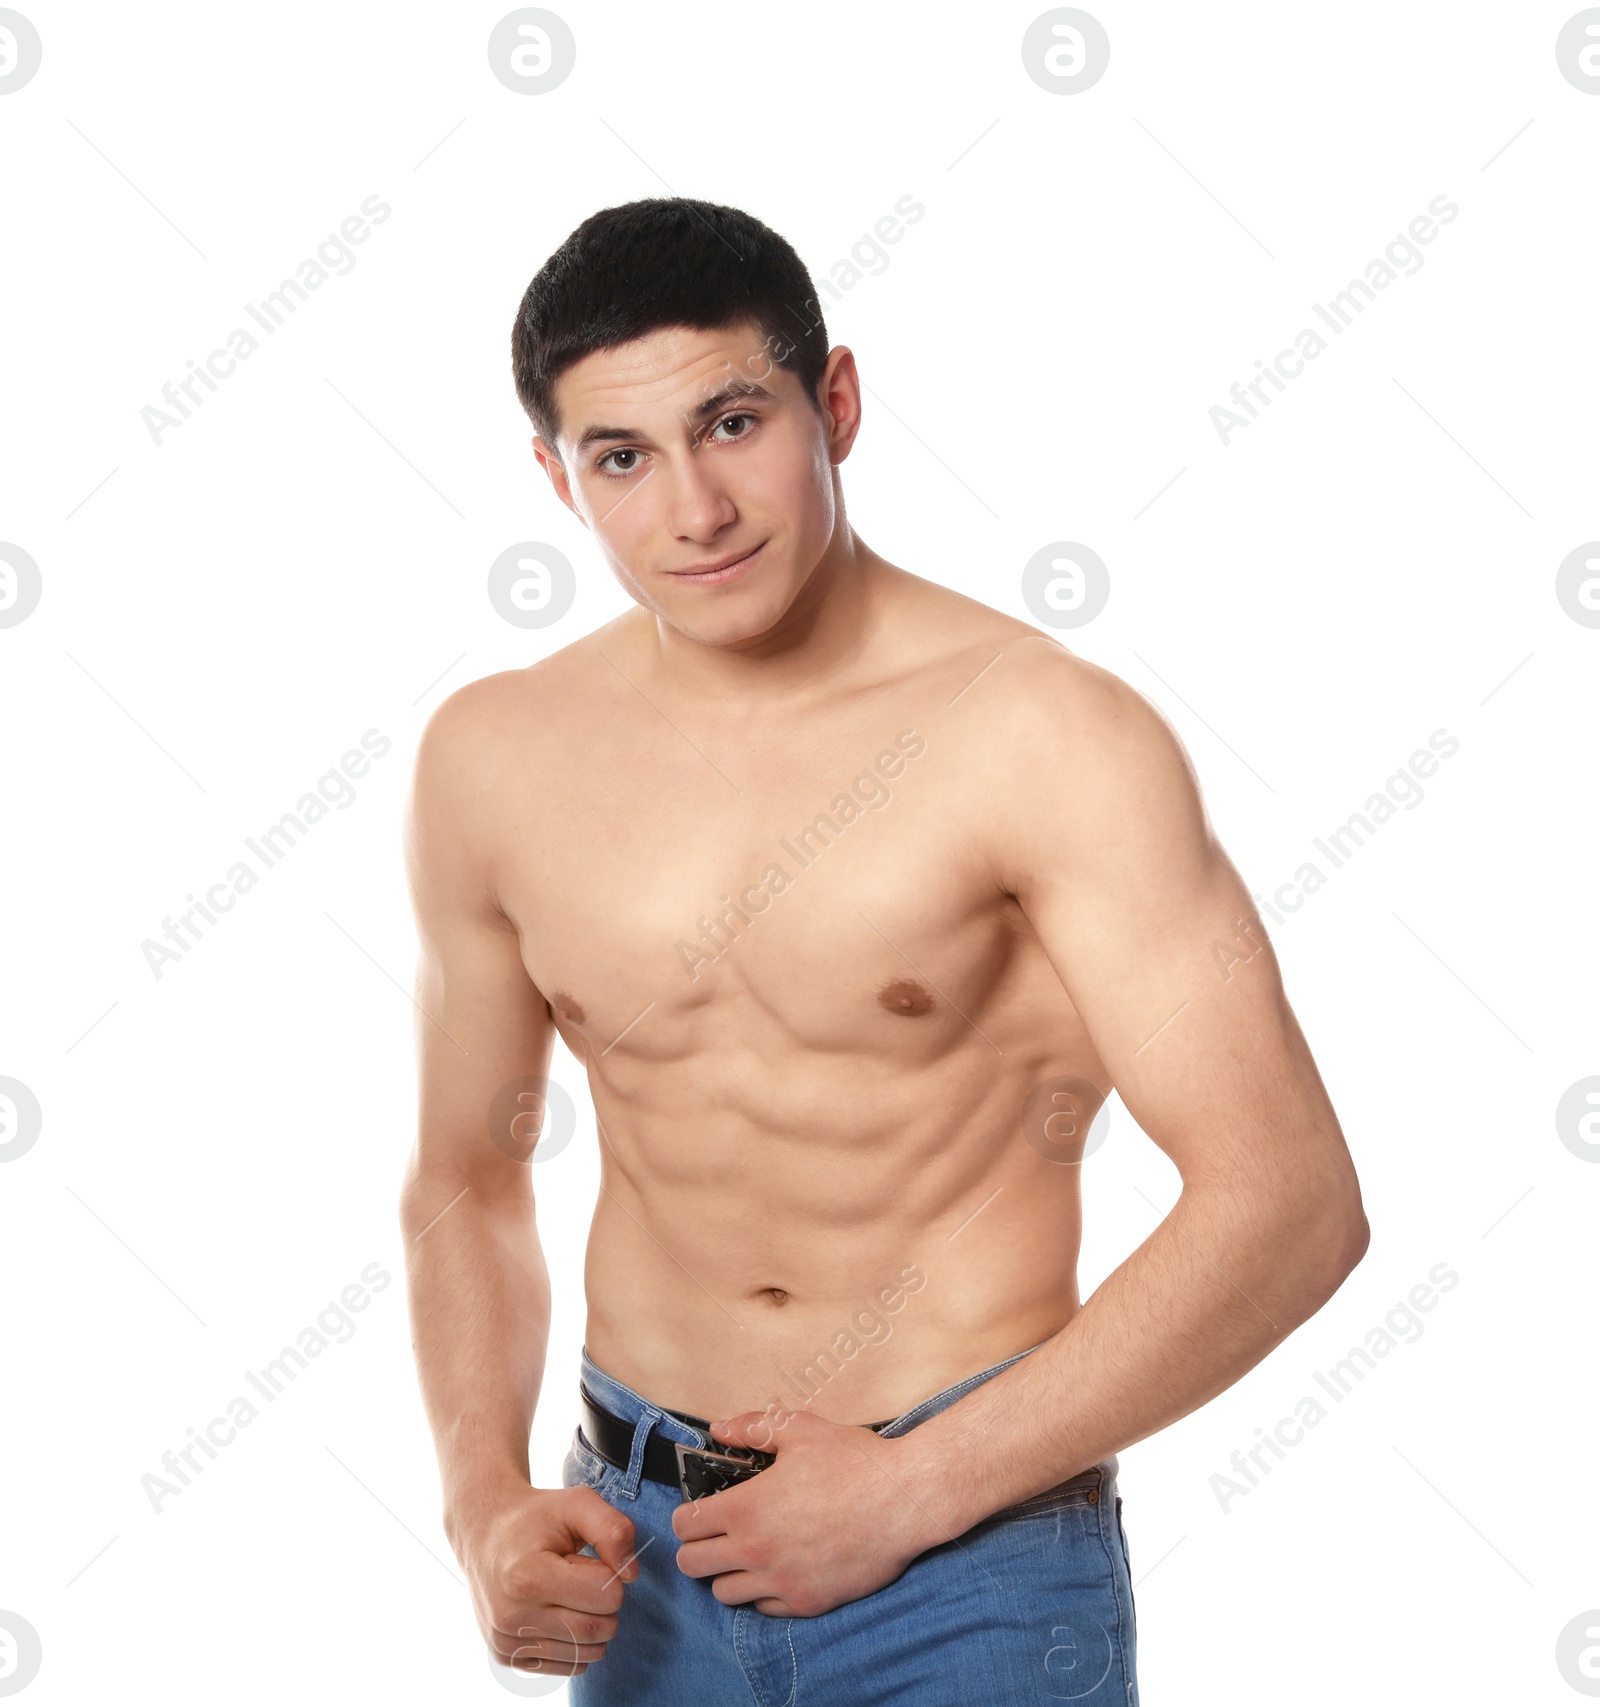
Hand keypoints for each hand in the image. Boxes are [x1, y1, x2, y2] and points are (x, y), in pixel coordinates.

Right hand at [453, 1481, 641, 1678]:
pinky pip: (570, 1666)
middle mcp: (512, 1616)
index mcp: (527, 1577)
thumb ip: (614, 1531)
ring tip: (564, 1592)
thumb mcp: (578, 1503)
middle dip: (605, 1602)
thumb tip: (632, 1575)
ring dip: (591, 1623)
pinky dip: (577, 1642)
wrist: (485, 1533)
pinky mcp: (506, 1657)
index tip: (586, 1558)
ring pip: (587, 1653)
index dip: (609, 1573)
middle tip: (579, 1576)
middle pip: (598, 1629)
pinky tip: (555, 1612)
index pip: (605, 1595)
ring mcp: (506, 1642)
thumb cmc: (536, 1517)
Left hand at [670, 1409, 933, 1617]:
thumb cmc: (854, 1461)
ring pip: (724, 1593)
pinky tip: (778, 1567)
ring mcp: (781, 1582)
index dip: (687, 1516)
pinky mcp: (807, 1603)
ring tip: (745, 1552)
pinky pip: (763, 1608)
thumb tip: (720, 1428)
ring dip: (727, 1573)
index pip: (686, 1526)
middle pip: (694, 1566)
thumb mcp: (800, 1429)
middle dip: (696, 1547)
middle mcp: (757, 1551)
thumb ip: (752, 1428)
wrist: (905, 1501)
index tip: (698, 1510)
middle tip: (714, 1532)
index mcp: (748, 1507)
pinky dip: (761, 1591)